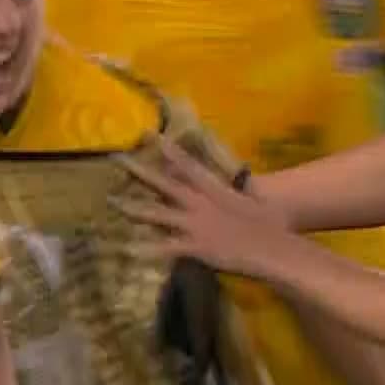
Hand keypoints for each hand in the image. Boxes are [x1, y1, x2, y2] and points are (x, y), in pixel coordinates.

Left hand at [115, 137, 296, 278]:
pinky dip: (145, 249)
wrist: (274, 248)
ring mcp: (194, 224)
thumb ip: (242, 188)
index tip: (148, 133)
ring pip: (156, 213)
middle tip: (114, 157)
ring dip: (132, 207)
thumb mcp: (255, 199)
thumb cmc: (270, 224)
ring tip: (110, 201)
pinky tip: (126, 250)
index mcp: (214, 188)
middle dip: (138, 170)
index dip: (167, 149)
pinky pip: (164, 248)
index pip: (186, 164)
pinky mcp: (195, 246)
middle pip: (162, 183)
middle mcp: (199, 202)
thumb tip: (241, 179)